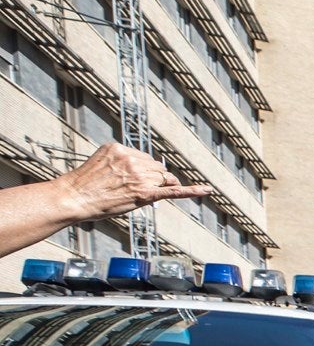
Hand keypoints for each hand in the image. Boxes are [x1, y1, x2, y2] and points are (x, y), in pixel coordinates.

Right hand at [60, 143, 209, 219]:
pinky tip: (206, 190)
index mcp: (120, 148)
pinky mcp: (144, 192)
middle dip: (155, 180)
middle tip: (138, 190)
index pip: (146, 158)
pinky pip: (173, 191)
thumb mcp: (103, 163)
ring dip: (158, 189)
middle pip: (157, 168)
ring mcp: (138, 175)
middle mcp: (131, 158)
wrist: (74, 198)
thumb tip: (147, 172)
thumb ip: (124, 163)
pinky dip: (192, 191)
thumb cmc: (86, 185)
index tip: (137, 179)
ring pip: (163, 180)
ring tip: (136, 195)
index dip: (145, 171)